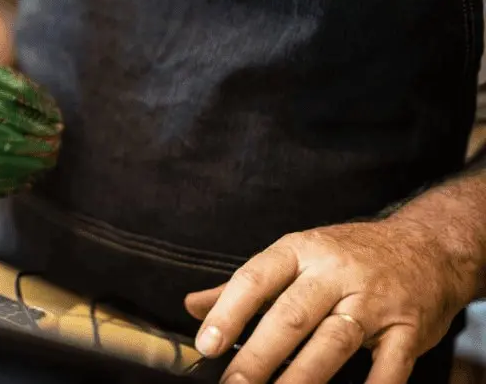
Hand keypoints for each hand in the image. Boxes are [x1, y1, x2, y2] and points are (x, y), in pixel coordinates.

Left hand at [183, 217, 477, 383]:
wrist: (427, 247)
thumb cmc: (349, 256)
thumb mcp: (296, 256)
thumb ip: (245, 287)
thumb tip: (192, 306)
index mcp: (301, 251)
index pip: (256, 279)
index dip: (229, 312)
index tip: (205, 343)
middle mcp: (336, 272)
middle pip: (291, 316)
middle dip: (257, 355)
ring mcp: (375, 300)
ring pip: (333, 340)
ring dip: (301, 376)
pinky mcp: (408, 328)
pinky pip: (389, 364)